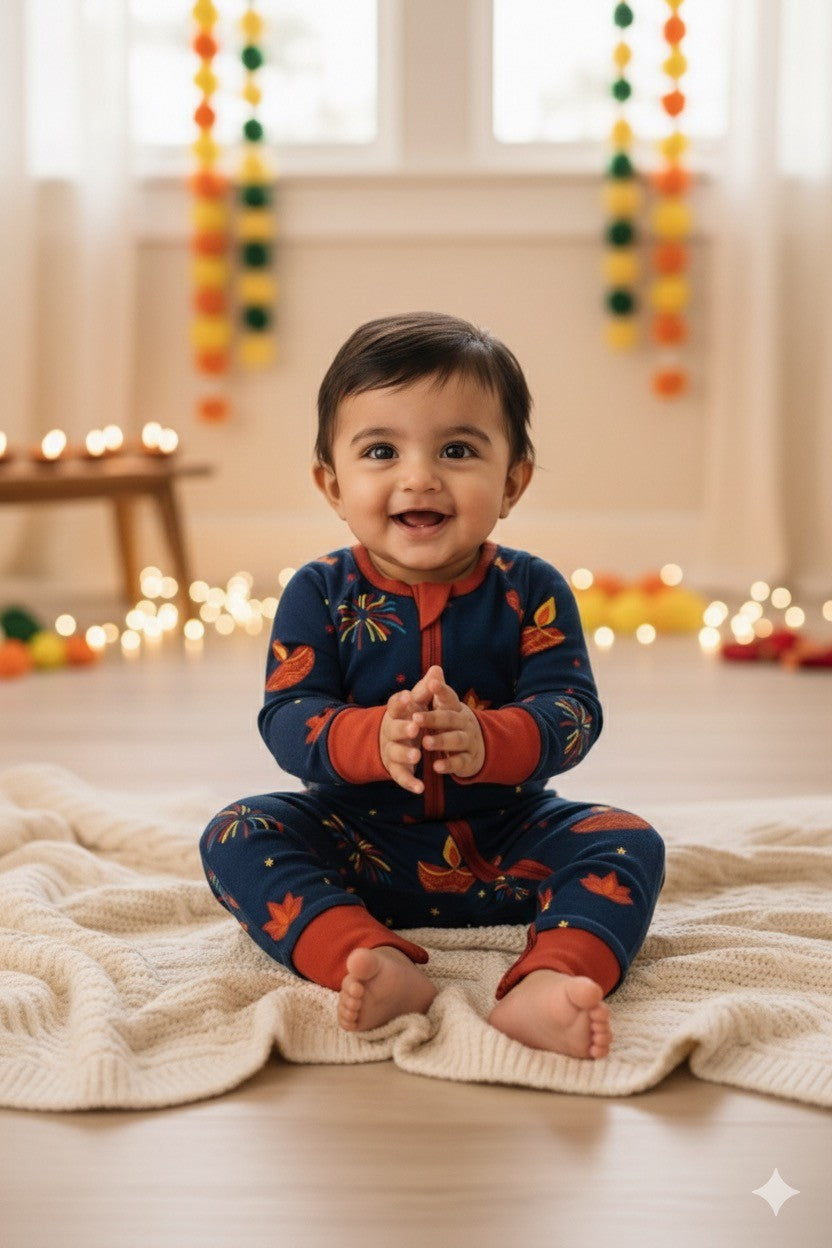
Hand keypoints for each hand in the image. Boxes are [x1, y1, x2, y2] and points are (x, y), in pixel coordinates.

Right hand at [379, 689, 425, 793]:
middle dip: (403, 729)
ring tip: (417, 756)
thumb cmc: (408, 716)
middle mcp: (391, 731)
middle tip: (415, 728)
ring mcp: (392, 750)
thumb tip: (437, 669)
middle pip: (394, 729)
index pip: (394, 706)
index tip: (409, 697)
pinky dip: (409, 782)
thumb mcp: (417, 703)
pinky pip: (401, 776)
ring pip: (395, 752)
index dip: (401, 702)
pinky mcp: (396, 768)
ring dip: (405, 754)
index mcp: (396, 713)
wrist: (390, 740)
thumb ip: (426, 689)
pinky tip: (420, 788)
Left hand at [411, 665, 484, 779]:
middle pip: (449, 719)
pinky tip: (436, 767)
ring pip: (456, 740)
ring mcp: (468, 741)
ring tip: (425, 742)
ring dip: (441, 741)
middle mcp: (464, 723)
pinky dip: (448, 764)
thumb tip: (435, 668)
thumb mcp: (446, 708)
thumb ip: (438, 691)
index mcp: (456, 708)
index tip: (431, 683)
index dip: (441, 690)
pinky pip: (459, 762)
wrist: (478, 747)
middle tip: (416, 717)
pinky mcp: (467, 761)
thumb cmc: (453, 723)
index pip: (449, 697)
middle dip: (433, 718)